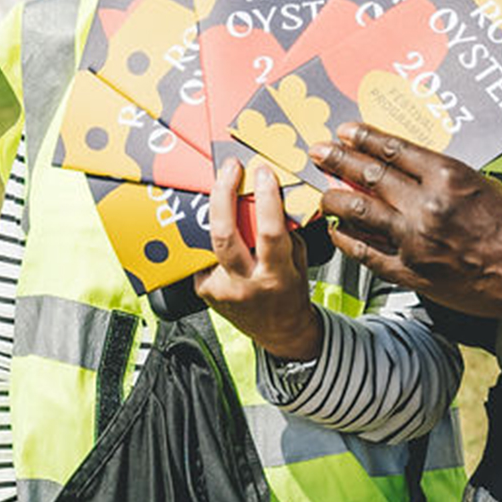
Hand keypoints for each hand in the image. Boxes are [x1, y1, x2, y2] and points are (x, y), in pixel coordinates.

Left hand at [192, 158, 322, 359]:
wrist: (280, 332)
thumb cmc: (290, 293)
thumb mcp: (298, 260)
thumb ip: (284, 231)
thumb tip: (268, 195)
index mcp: (274, 276)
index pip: (268, 232)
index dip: (266, 199)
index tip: (263, 172)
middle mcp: (244, 284)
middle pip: (224, 235)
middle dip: (224, 195)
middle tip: (230, 169)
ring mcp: (220, 290)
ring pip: (208, 240)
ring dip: (214, 212)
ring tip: (219, 188)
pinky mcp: (204, 291)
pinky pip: (203, 253)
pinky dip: (209, 237)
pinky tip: (216, 225)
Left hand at [312, 122, 501, 321]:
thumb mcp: (478, 183)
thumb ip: (437, 176)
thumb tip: (396, 167)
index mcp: (447, 175)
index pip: (392, 149)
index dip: (363, 138)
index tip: (345, 132)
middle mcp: (427, 205)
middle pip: (369, 176)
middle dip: (338, 161)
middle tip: (318, 152)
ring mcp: (417, 241)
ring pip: (360, 213)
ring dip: (334, 199)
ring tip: (321, 192)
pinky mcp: (414, 273)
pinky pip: (368, 254)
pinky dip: (348, 240)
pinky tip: (337, 231)